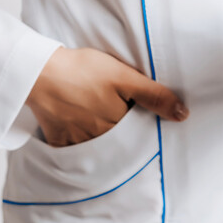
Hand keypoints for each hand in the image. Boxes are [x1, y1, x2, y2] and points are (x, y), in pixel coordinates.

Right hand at [27, 47, 188, 146]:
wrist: (40, 71)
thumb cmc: (84, 71)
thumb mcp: (125, 78)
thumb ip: (154, 96)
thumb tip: (182, 115)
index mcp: (118, 126)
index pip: (138, 135)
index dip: (142, 127)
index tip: (143, 122)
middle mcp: (100, 140)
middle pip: (119, 144)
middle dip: (125, 137)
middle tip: (120, 121)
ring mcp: (78, 142)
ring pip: (99, 148)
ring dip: (104, 142)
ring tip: (102, 124)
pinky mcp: (59, 140)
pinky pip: (74, 151)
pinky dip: (81, 145)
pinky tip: (82, 131)